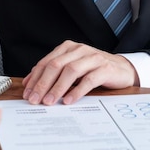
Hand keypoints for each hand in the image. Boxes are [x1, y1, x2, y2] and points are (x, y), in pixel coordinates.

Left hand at [21, 40, 138, 104]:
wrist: (122, 69)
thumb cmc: (94, 70)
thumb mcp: (72, 68)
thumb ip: (53, 72)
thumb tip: (30, 83)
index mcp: (68, 48)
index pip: (46, 62)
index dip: (35, 78)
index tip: (27, 93)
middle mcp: (79, 50)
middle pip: (56, 65)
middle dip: (43, 83)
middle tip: (35, 99)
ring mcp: (93, 58)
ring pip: (70, 71)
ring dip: (57, 88)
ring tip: (49, 101)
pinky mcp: (105, 68)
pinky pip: (88, 80)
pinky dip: (77, 91)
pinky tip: (68, 100)